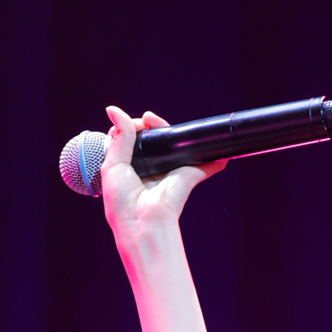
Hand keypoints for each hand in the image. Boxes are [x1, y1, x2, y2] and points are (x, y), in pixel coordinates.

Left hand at [100, 105, 224, 246]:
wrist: (142, 222)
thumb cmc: (122, 202)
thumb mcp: (112, 166)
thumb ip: (118, 138)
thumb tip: (112, 109)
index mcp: (130, 169)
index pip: (131, 141)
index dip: (129, 129)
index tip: (127, 127)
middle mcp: (151, 168)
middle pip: (154, 138)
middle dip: (150, 124)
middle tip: (146, 120)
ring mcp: (171, 170)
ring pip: (174, 143)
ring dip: (168, 128)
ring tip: (154, 121)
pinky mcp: (189, 174)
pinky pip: (206, 163)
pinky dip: (215, 158)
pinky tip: (219, 149)